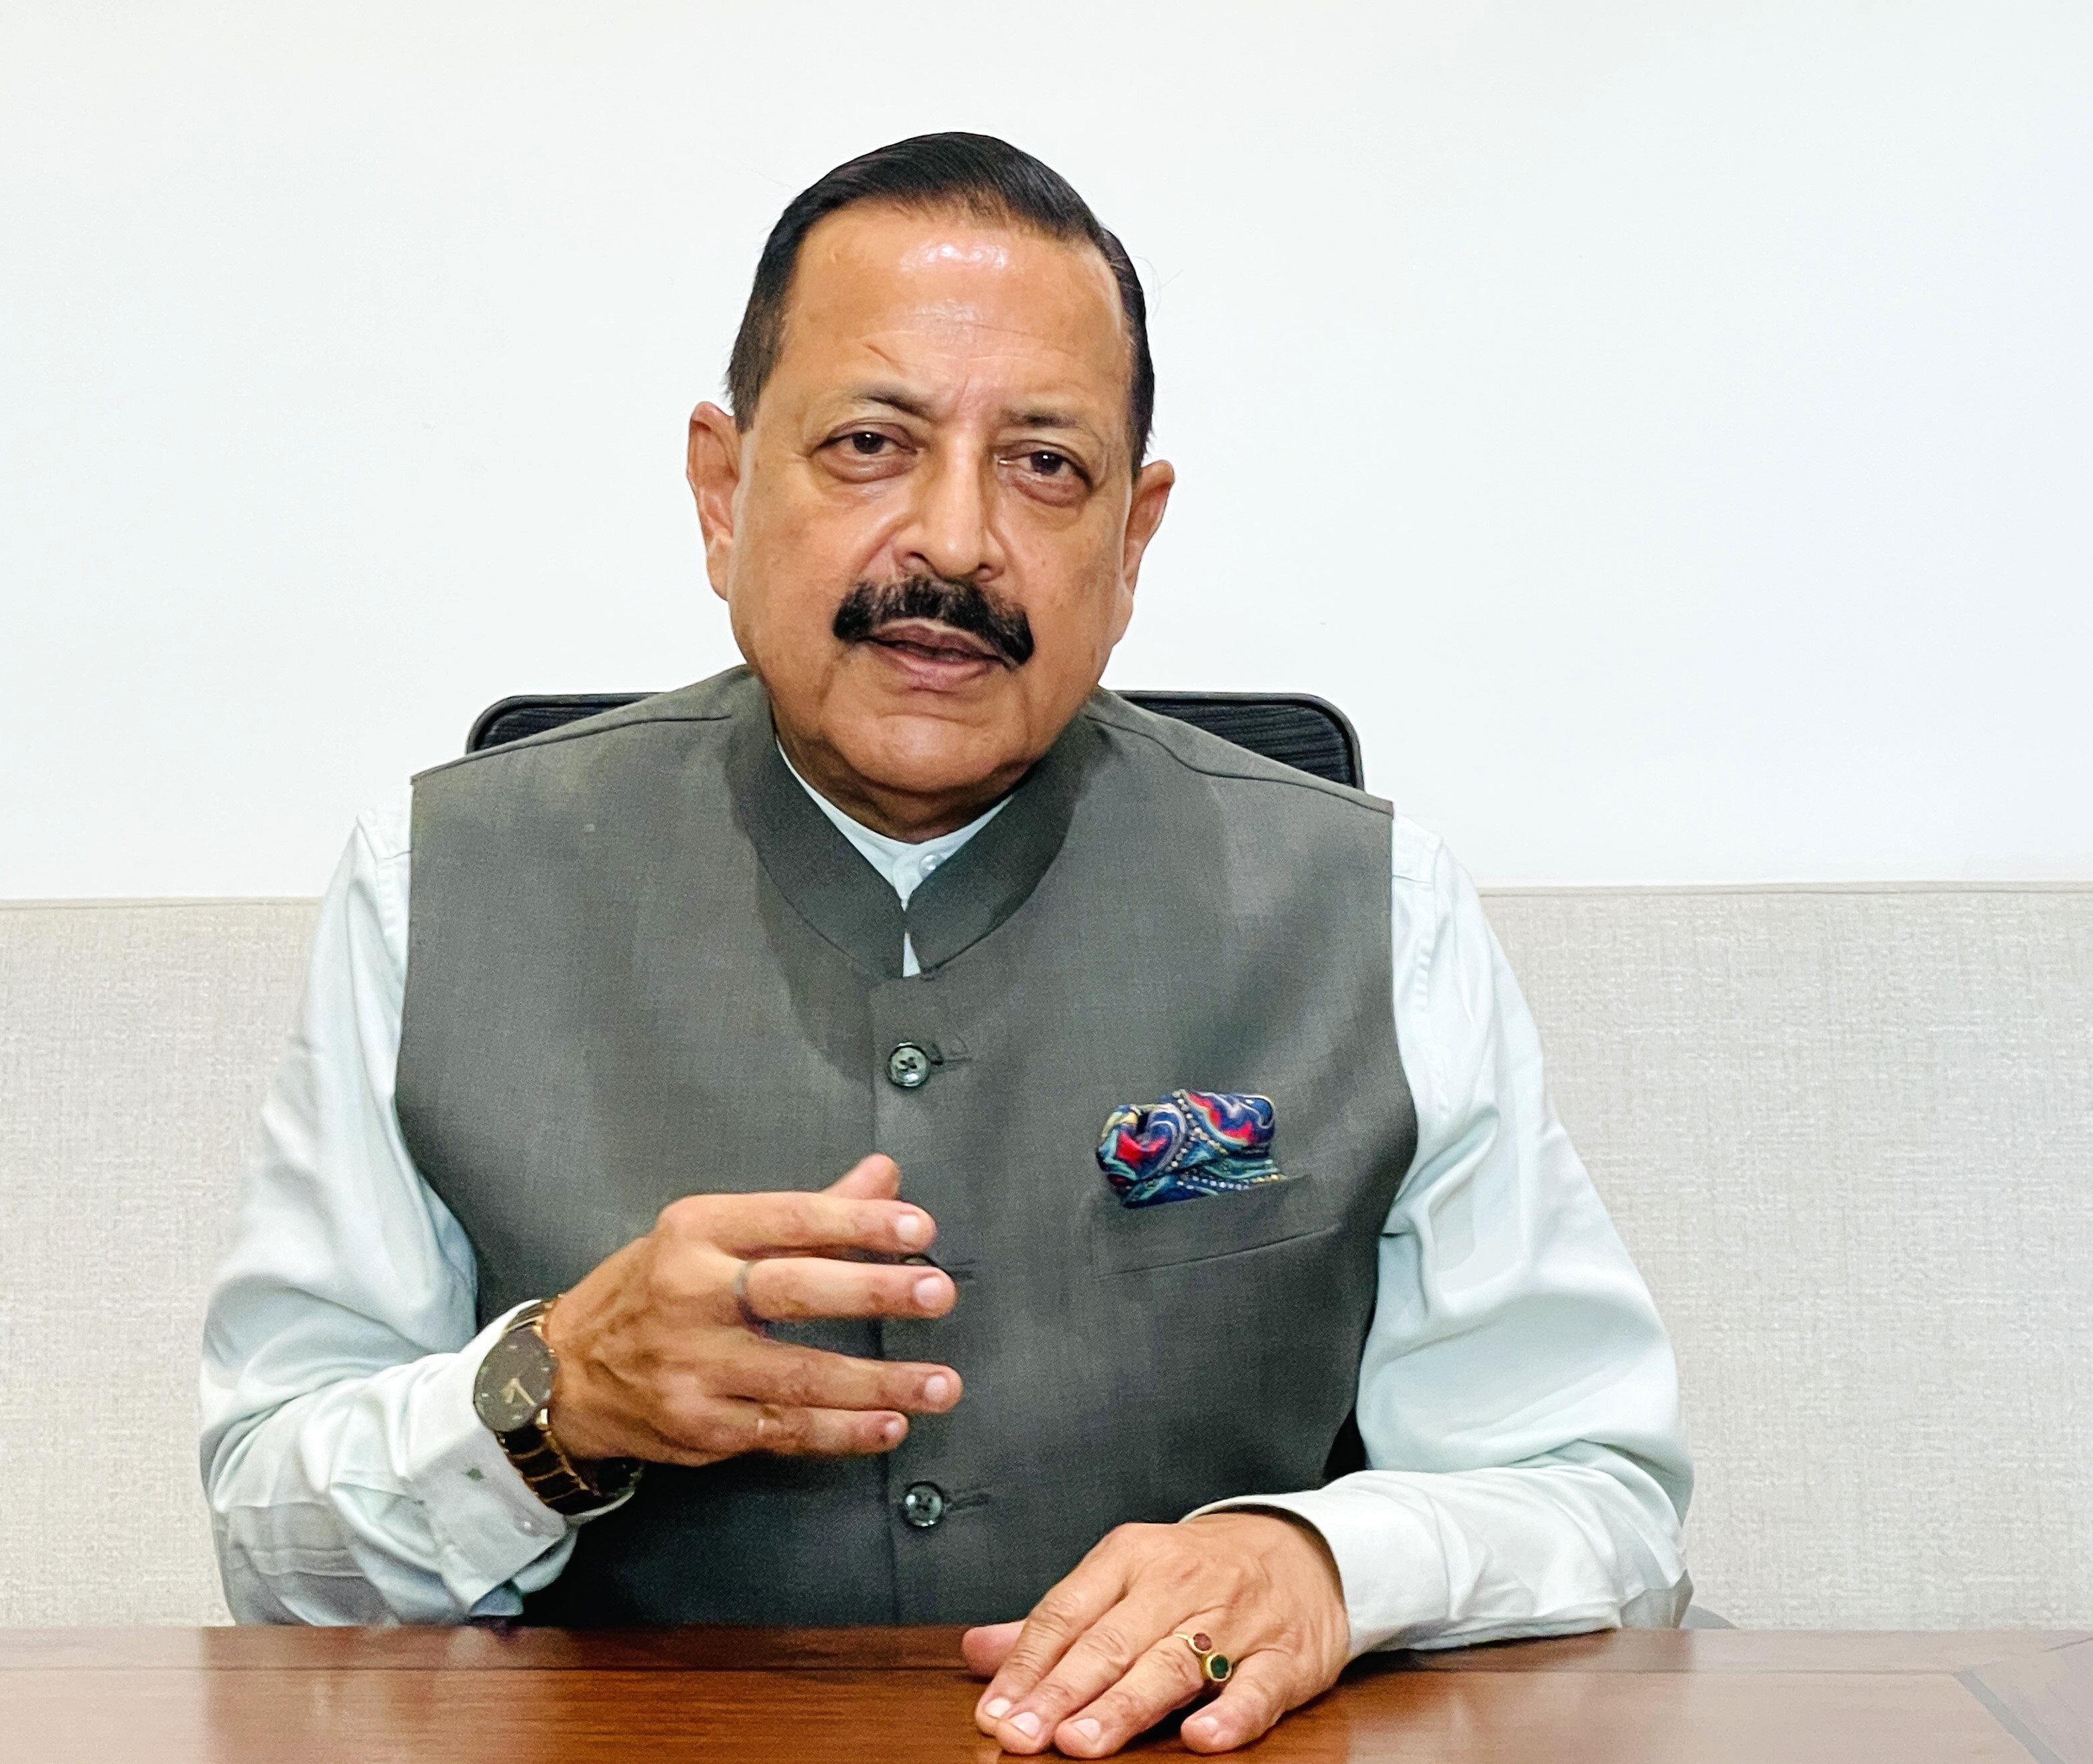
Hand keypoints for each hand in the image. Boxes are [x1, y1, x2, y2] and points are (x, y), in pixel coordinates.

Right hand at [540, 1154, 960, 1463]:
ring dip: (878, 1382)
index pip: (789, 1218)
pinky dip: (842, 1432)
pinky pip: (784, 1431)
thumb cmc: (658, 1289)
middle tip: (939, 1294)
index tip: (919, 1228)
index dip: (856, 1222)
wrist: (563, 1372)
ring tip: (942, 1384)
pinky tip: (891, 1425)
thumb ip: (809, 1214)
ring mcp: (692, 1366)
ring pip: (799, 1376)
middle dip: (873, 1292)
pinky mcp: (698, 1425)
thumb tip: (887, 1176)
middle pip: (793, 1291)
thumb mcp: (714, 1234)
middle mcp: (691, 1293)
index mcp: (697, 1230)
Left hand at [964, 1512, 1349, 1756]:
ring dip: (1125, 1705)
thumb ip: (1054, 1622)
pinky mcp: (1285, 1655)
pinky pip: (1257, 1686)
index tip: (996, 1712)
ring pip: (1173, 1663)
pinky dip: (1230, 1713)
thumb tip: (977, 1652)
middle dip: (1062, 1691)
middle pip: (1111, 1641)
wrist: (1302, 1549)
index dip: (1027, 1666)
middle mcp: (1179, 1583)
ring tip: (1083, 1741)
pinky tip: (1200, 1737)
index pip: (1066, 1612)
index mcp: (1131, 1557)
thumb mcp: (1123, 1579)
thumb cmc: (1197, 1572)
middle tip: (1023, 1735)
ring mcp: (1235, 1619)